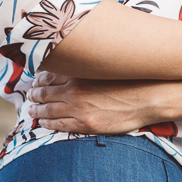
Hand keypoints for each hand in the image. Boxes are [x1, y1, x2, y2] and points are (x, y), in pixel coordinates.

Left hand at [26, 72, 161, 133]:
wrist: (151, 96)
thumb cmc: (134, 79)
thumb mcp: (108, 63)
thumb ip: (91, 62)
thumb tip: (82, 57)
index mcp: (80, 72)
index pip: (50, 73)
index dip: (40, 77)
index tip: (37, 79)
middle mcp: (75, 88)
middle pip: (45, 91)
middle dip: (35, 94)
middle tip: (30, 95)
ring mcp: (79, 108)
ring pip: (48, 109)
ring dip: (36, 109)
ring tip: (30, 109)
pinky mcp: (86, 124)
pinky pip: (59, 124)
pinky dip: (47, 123)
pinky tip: (42, 123)